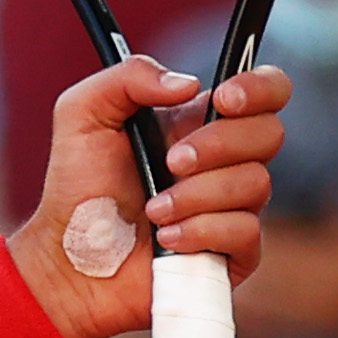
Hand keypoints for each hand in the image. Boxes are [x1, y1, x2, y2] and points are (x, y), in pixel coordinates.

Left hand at [3, 56, 291, 337]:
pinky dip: (200, 231)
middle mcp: (224, 161)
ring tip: (152, 210)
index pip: (266, 91)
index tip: (224, 100)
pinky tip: (165, 238)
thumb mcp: (82, 116)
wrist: (67, 260)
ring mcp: (233, 207)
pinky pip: (246, 232)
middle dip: (216, 145)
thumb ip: (128, 77)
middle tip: (170, 162)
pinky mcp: (233, 252)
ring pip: (255, 183)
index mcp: (198, 123)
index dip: (260, 88)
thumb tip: (189, 83)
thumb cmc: (76, 190)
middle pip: (269, 133)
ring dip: (195, 195)